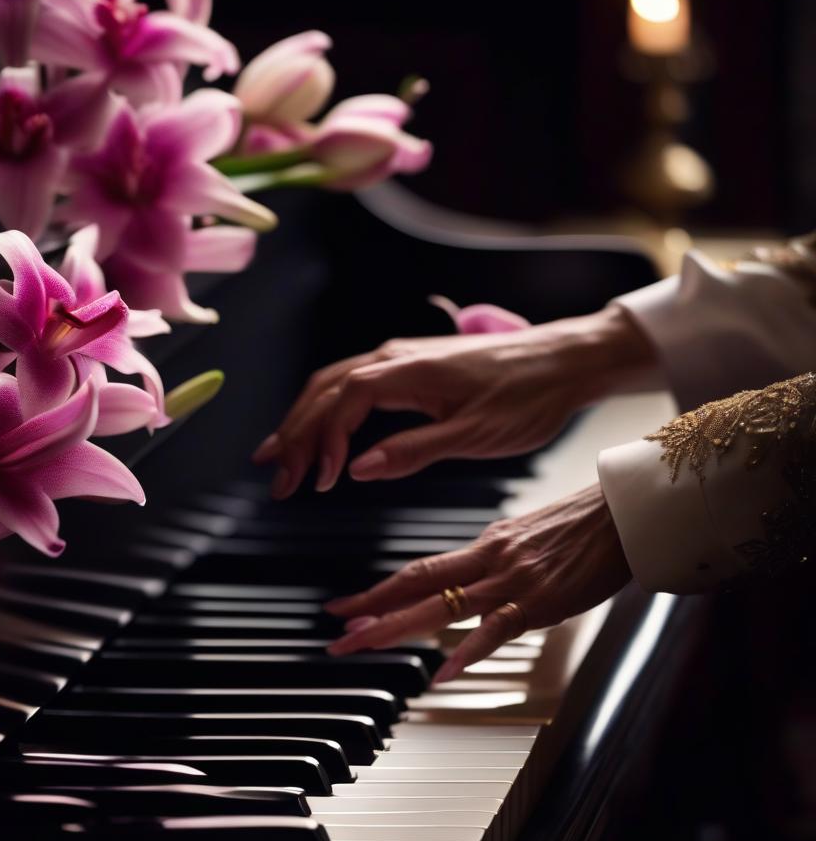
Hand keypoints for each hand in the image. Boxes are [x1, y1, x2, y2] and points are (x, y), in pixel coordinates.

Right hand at [253, 303, 657, 498]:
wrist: (564, 361)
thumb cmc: (528, 395)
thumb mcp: (474, 435)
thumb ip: (413, 451)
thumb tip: (359, 468)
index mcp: (406, 372)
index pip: (341, 405)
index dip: (320, 444)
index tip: (317, 482)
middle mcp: (395, 358)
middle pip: (323, 392)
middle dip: (293, 435)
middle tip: (276, 479)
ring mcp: (400, 359)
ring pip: (331, 385)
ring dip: (302, 421)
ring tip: (276, 457)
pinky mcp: (410, 368)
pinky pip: (351, 385)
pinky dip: (326, 410)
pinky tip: (318, 432)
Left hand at [324, 484, 630, 681]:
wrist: (625, 512)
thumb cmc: (584, 526)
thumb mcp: (528, 538)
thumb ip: (495, 562)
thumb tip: (471, 581)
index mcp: (485, 546)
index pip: (418, 570)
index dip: (376, 591)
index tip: (343, 608)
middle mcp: (490, 560)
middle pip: (416, 586)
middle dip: (371, 611)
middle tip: (337, 634)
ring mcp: (512, 581)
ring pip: (443, 606)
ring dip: (397, 626)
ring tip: (363, 644)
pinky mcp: (540, 601)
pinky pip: (497, 629)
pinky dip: (468, 651)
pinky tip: (443, 672)